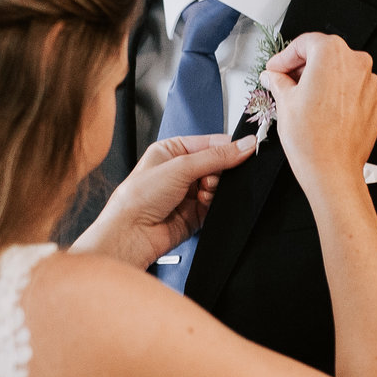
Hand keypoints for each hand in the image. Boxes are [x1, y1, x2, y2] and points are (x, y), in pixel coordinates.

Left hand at [73, 133, 255, 268]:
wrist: (131, 233)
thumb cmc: (138, 197)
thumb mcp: (181, 166)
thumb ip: (217, 156)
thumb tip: (245, 145)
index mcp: (172, 151)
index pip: (210, 143)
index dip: (228, 147)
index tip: (246, 149)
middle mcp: (180, 171)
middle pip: (217, 165)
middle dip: (220, 171)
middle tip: (211, 177)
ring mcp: (188, 194)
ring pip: (219, 186)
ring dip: (216, 189)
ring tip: (203, 192)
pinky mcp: (195, 214)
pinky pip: (216, 205)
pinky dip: (214, 204)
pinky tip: (203, 204)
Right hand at [260, 34, 376, 200]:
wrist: (332, 171)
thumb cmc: (311, 140)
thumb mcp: (285, 102)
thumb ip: (278, 80)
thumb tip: (274, 76)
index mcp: (332, 54)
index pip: (305, 43)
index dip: (285, 56)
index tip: (276, 68)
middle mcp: (356, 63)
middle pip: (325, 55)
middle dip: (304, 67)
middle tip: (285, 82)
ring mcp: (371, 84)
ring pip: (342, 73)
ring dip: (323, 81)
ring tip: (305, 100)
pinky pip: (355, 91)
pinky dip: (340, 96)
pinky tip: (324, 111)